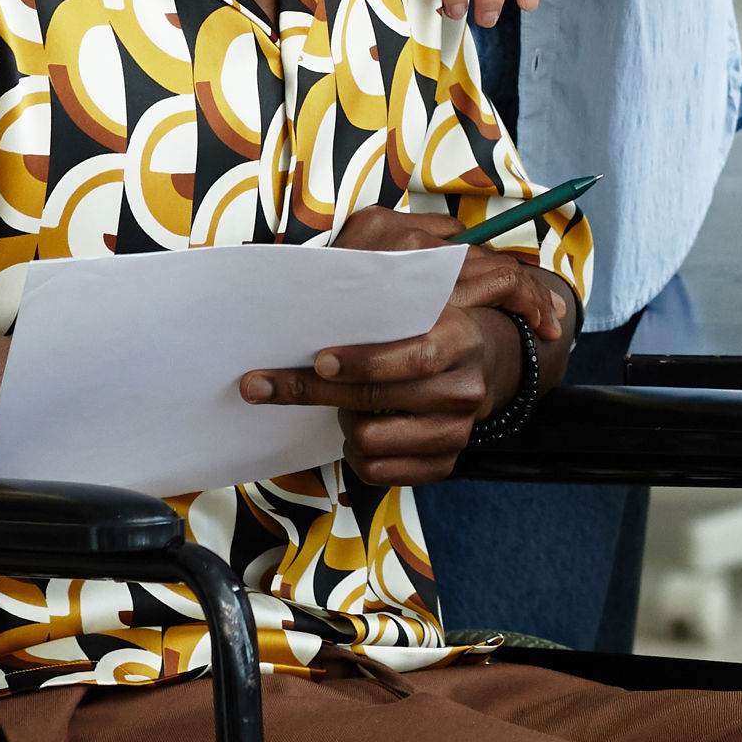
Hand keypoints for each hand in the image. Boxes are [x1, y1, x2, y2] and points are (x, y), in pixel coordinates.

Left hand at [238, 209, 576, 484]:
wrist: (480, 363)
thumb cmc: (429, 326)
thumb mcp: (417, 299)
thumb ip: (374, 285)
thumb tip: (305, 270)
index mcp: (459, 337)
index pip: (410, 358)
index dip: (360, 362)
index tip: (318, 360)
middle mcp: (463, 388)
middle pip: (373, 400)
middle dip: (310, 392)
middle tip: (262, 385)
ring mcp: (456, 431)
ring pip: (371, 441)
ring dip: (344, 425)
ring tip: (340, 406)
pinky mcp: (444, 463)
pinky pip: (378, 472)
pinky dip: (358, 455)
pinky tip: (358, 433)